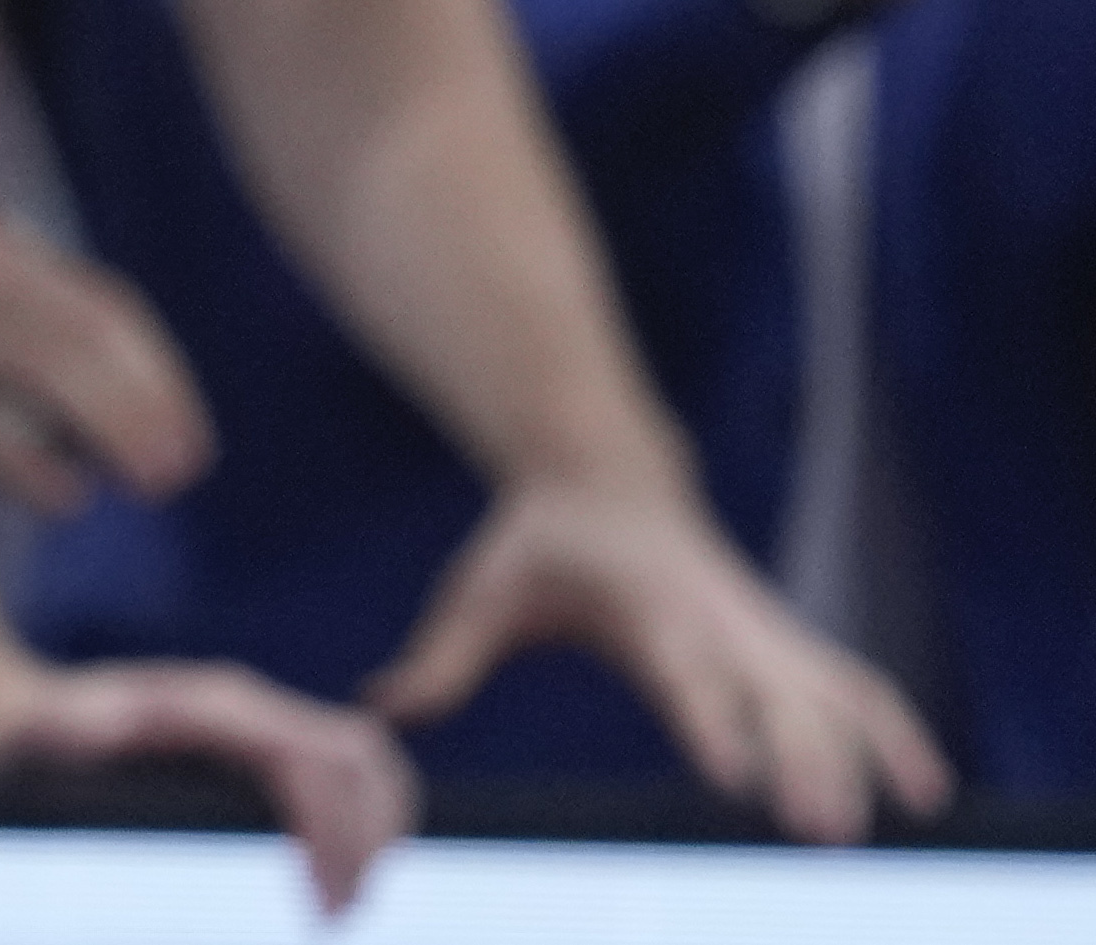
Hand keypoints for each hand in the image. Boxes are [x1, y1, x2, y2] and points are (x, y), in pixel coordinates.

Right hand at [0, 218, 209, 517]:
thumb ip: (10, 284)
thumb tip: (112, 345)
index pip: (100, 306)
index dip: (158, 373)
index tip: (188, 432)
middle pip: (82, 342)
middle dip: (146, 411)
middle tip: (181, 474)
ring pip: (43, 376)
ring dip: (109, 435)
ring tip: (140, 487)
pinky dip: (34, 466)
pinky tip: (64, 496)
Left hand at [0, 655, 412, 918]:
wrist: (11, 723)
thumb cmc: (31, 745)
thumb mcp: (48, 747)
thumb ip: (76, 742)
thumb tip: (112, 745)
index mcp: (205, 707)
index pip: (312, 762)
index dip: (336, 835)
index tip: (327, 907)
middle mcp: (241, 707)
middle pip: (358, 759)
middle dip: (369, 841)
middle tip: (342, 917)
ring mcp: (254, 723)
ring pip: (361, 764)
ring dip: (375, 833)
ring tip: (345, 905)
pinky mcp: (256, 748)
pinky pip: (336, 776)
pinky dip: (359, 825)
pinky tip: (336, 881)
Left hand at [371, 475, 940, 841]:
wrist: (604, 473)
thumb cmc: (537, 545)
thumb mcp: (480, 592)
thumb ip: (440, 661)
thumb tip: (380, 711)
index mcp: (646, 612)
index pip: (684, 679)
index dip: (712, 725)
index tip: (734, 777)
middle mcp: (717, 624)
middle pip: (774, 696)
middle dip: (805, 760)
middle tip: (824, 831)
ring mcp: (761, 630)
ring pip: (830, 692)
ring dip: (864, 752)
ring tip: (893, 822)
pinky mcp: (785, 639)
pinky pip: (852, 684)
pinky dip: (893, 729)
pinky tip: (924, 790)